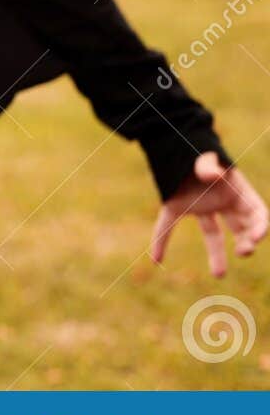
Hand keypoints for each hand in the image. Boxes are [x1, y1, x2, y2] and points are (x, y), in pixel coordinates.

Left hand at [151, 152, 268, 276]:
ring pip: (212, 232)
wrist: (175, 139)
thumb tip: (213, 175)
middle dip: (245, 242)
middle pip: (239, 227)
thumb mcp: (206, 156)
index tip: (256, 237)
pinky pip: (168, 224)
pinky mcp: (175, 204)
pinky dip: (160, 240)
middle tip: (244, 252)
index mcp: (236, 190)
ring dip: (216, 253)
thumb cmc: (197, 147)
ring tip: (219, 274)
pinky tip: (155, 258)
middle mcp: (221, 201)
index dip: (260, 225)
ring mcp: (200, 205)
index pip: (257, 213)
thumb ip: (209, 165)